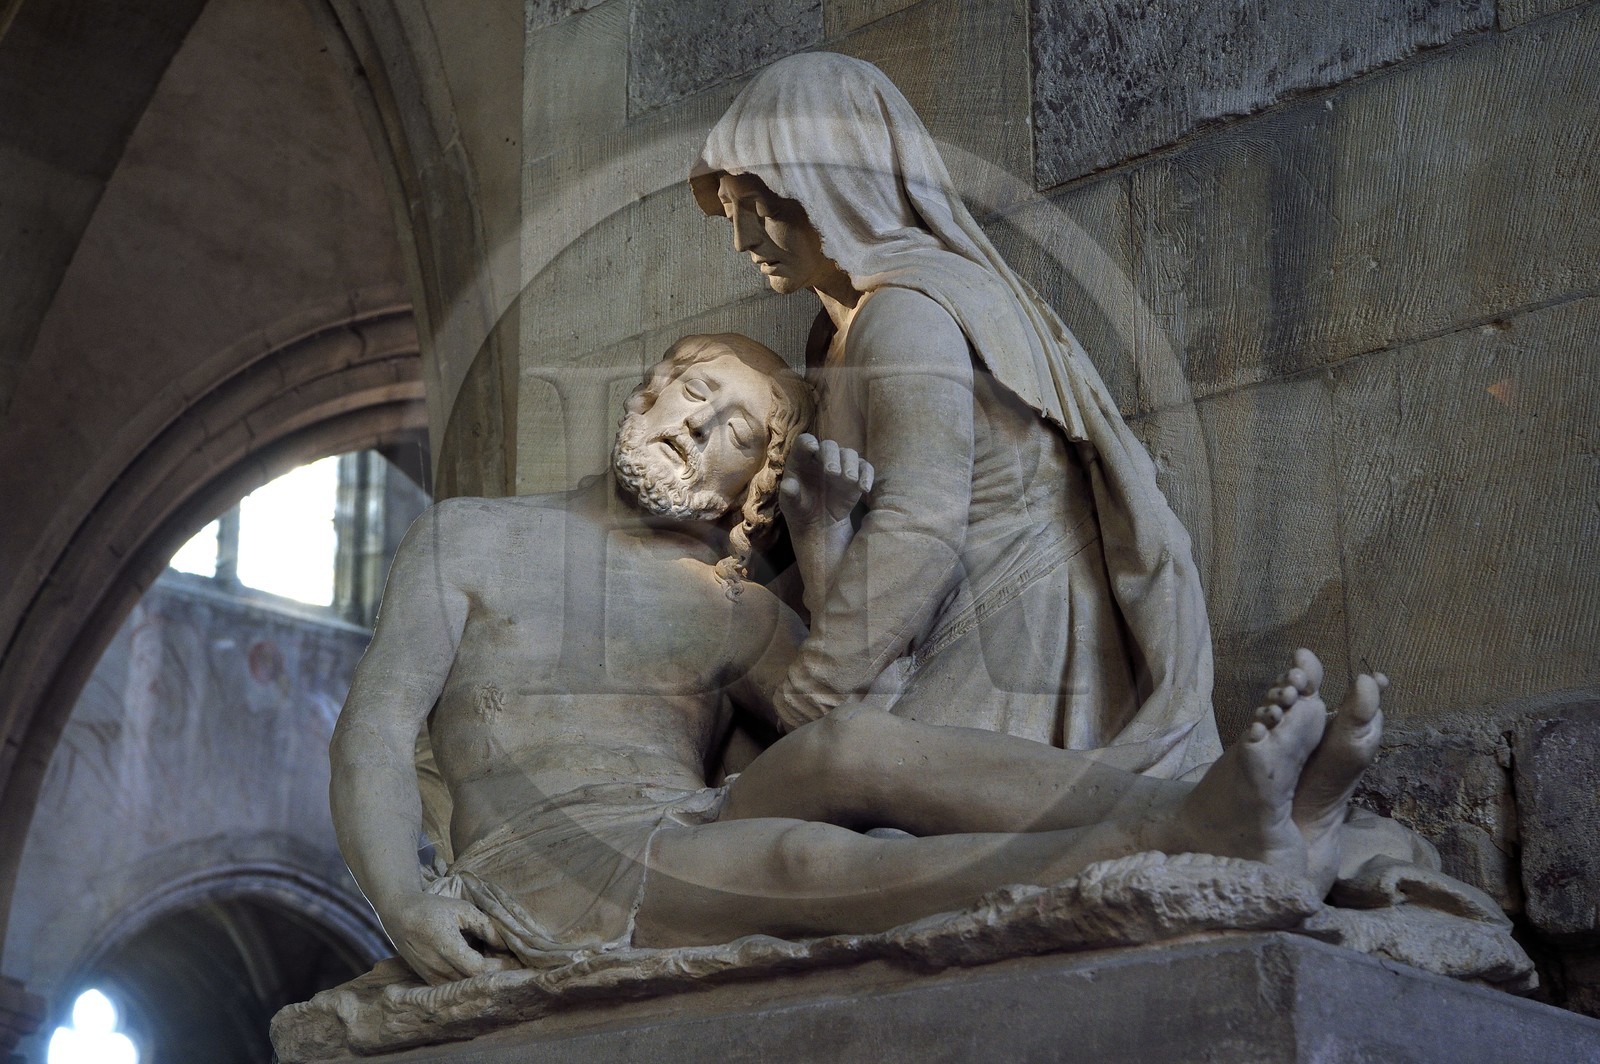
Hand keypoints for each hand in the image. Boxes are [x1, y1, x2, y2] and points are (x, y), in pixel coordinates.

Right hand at [381, 892, 507, 984]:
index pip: (477, 969)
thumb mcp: (462, 909)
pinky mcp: (426, 979)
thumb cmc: (432, 908)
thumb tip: (504, 944)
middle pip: (471, 982)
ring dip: (480, 982)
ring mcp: (430, 975)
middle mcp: (437, 966)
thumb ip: (484, 926)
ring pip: (461, 987)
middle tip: (510, 968)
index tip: (512, 962)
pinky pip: (450, 988)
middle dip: (492, 976)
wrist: (399, 915)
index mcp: (446, 946)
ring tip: (496, 970)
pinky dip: (466, 983)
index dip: (497, 968)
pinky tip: (477, 974)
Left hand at [781, 434, 873, 530]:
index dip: (808, 442)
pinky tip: (864, 488)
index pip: (804, 442)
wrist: (820, 524)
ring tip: (850, 479)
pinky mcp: (856, 475)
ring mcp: (840, 465)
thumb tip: (788, 485)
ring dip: (850, 464)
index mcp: (801, 460)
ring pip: (849, 454)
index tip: (812, 447)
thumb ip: (790, 495)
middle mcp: (821, 458)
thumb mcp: (792, 506)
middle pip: (829, 445)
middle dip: (832, 456)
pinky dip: (867, 475)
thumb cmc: (801, 510)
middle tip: (832, 472)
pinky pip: (865, 468)